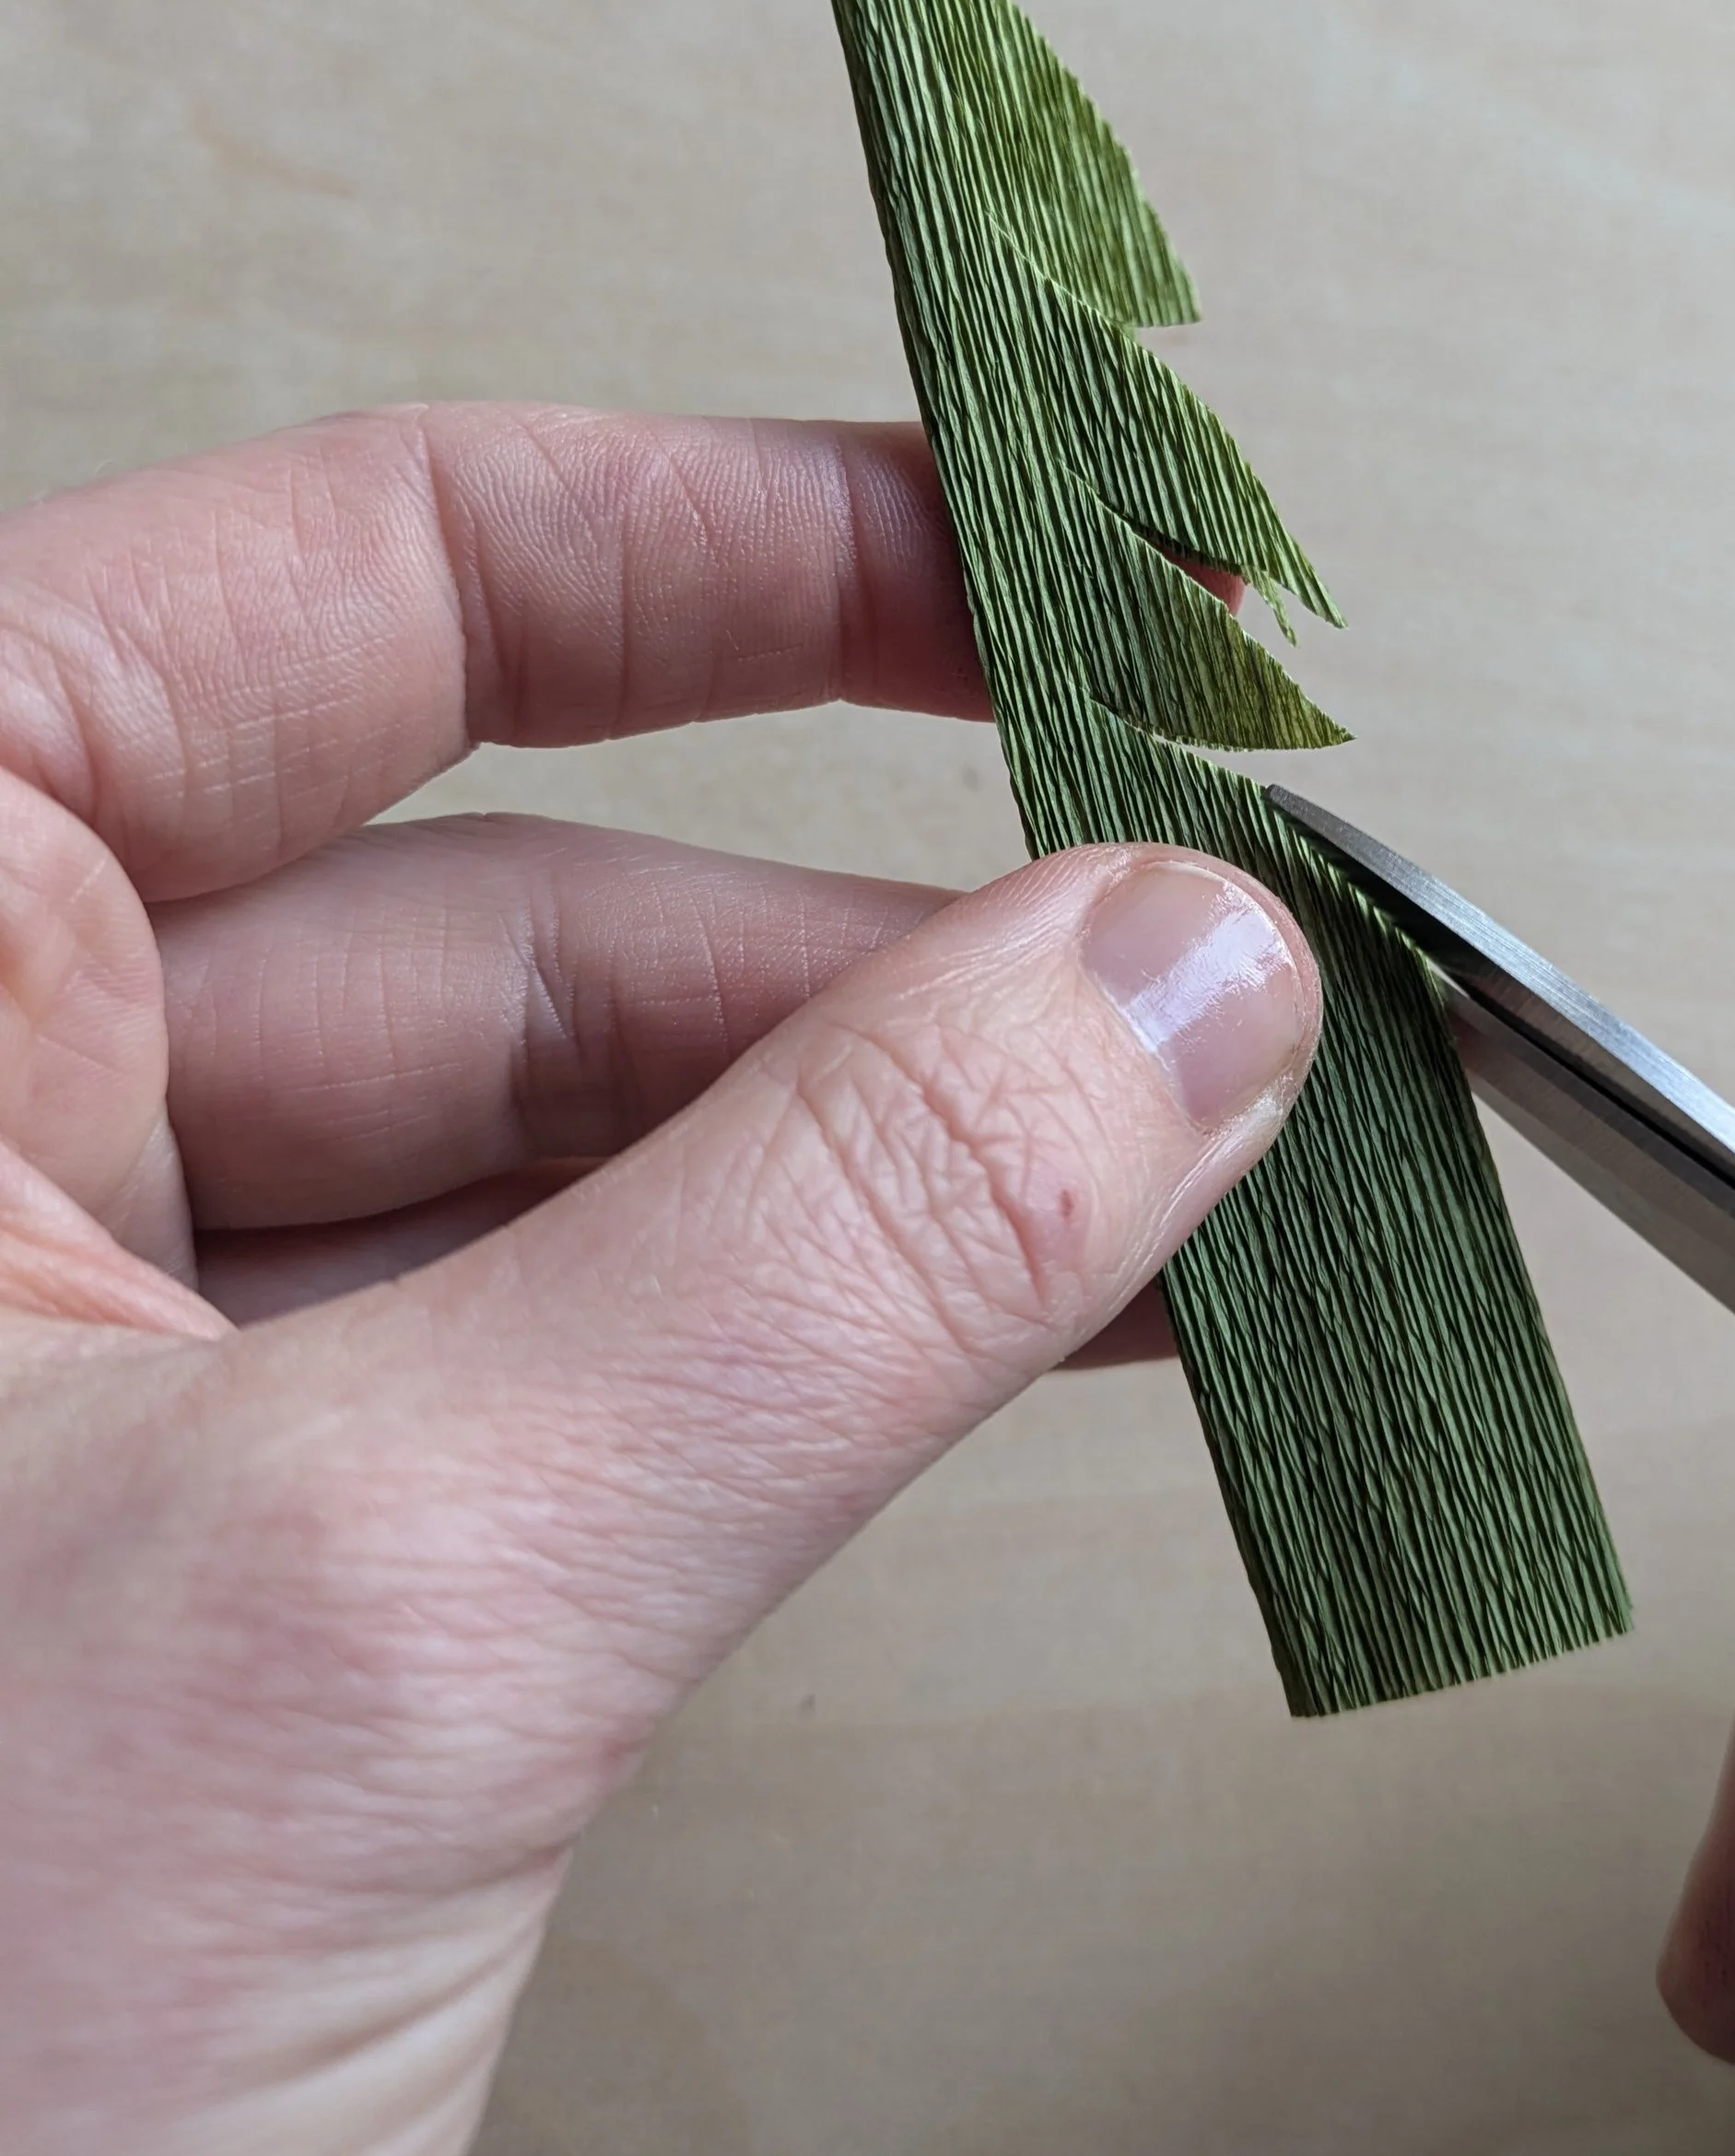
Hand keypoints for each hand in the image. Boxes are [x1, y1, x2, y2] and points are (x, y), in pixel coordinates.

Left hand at [0, 404, 1319, 2155]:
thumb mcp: (367, 1611)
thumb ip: (826, 1251)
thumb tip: (1167, 986)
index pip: (371, 580)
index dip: (752, 544)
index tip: (1035, 566)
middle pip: (531, 902)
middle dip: (909, 942)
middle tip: (1203, 946)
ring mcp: (93, 1364)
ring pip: (586, 1156)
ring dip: (910, 1154)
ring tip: (1185, 1140)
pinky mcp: (225, 1569)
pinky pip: (580, 1361)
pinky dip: (821, 1338)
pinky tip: (1036, 1311)